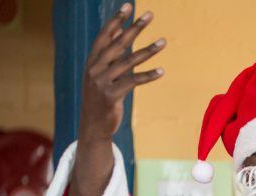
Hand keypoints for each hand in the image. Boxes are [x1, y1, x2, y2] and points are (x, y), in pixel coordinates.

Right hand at [79, 3, 164, 140]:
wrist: (93, 124)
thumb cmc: (101, 97)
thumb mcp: (102, 73)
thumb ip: (111, 53)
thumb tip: (122, 29)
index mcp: (92, 61)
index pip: (104, 35)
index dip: (116, 20)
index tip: (129, 6)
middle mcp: (94, 68)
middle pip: (118, 44)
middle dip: (135, 28)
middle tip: (150, 15)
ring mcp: (101, 82)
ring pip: (128, 62)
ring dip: (148, 50)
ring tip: (163, 41)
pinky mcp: (111, 95)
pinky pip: (133, 82)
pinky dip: (148, 76)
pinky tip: (161, 71)